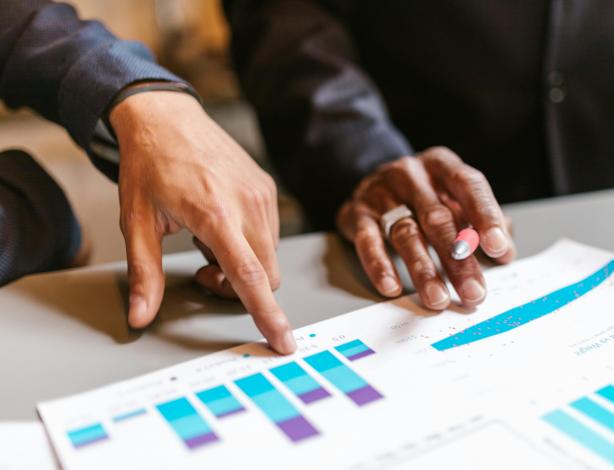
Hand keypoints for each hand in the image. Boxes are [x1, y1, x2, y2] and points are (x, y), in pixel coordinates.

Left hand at [110, 88, 294, 353]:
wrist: (166, 116)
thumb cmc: (148, 166)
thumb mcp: (136, 222)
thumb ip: (144, 274)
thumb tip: (140, 316)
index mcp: (215, 214)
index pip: (250, 276)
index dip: (267, 314)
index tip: (283, 341)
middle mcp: (247, 204)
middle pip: (267, 274)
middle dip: (241, 289)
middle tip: (202, 270)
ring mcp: (262, 195)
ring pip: (270, 257)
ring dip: (244, 265)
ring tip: (207, 240)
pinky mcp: (267, 188)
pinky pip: (270, 234)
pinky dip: (250, 243)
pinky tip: (221, 224)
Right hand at [337, 147, 514, 309]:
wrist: (371, 182)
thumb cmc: (423, 195)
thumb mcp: (454, 198)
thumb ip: (480, 223)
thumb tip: (506, 253)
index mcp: (442, 165)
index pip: (469, 186)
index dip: (486, 216)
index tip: (498, 247)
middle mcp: (412, 175)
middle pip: (438, 218)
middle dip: (458, 259)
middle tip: (473, 291)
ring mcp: (381, 192)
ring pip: (406, 233)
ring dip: (423, 270)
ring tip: (437, 299)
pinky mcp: (357, 213)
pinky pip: (368, 241)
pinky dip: (380, 265)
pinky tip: (391, 287)